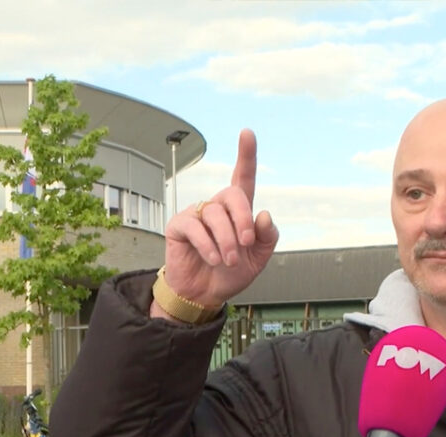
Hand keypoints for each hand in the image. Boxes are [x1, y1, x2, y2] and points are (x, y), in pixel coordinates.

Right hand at [153, 129, 278, 315]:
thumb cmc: (231, 273)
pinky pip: (195, 227)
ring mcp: (197, 214)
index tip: (247, 132)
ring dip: (227, 240)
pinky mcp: (179, 226)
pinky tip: (214, 259)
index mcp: (238, 210)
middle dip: (243, 219)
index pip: (243, 178)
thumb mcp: (258, 258)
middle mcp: (217, 207)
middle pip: (233, 195)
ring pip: (216, 215)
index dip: (246, 155)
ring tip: (229, 260)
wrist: (205, 295)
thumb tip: (264, 214)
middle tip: (246, 243)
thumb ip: (267, 237)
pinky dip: (208, 245)